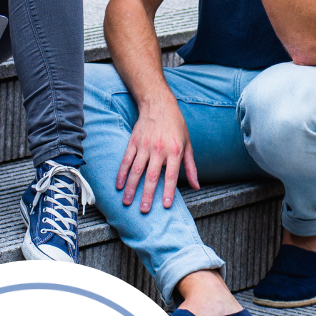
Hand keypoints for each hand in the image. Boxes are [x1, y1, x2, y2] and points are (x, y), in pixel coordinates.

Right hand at [116, 90, 198, 212]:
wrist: (159, 105)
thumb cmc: (176, 126)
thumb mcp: (188, 144)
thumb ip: (190, 167)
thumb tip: (196, 186)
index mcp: (174, 151)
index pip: (171, 176)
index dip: (169, 191)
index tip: (165, 206)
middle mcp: (159, 149)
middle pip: (152, 176)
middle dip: (147, 195)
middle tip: (144, 210)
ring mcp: (144, 146)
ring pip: (136, 170)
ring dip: (131, 188)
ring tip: (127, 202)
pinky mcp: (133, 142)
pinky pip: (126, 160)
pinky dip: (122, 174)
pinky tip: (119, 185)